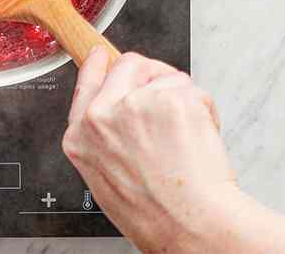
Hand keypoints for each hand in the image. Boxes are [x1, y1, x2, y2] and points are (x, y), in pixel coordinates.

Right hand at [63, 48, 238, 251]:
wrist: (192, 228)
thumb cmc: (157, 216)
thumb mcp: (106, 179)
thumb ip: (104, 138)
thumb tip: (119, 113)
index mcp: (80, 136)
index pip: (86, 81)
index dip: (100, 65)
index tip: (103, 57)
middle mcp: (101, 115)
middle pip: (127, 65)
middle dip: (153, 77)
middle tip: (170, 107)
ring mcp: (135, 104)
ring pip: (166, 76)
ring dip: (182, 98)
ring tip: (185, 138)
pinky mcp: (170, 100)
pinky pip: (194, 89)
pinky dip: (204, 110)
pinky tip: (199, 138)